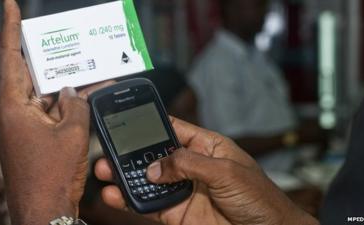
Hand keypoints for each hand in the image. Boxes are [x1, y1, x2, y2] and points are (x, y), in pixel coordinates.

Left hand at [0, 1, 113, 223]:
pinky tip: (86, 96)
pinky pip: (50, 112)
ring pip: (43, 93)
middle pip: (29, 73)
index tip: (11, 4)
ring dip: (64, 84)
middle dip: (48, 56)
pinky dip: (66, 104)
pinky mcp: (32, 137)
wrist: (44, 210)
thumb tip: (73, 92)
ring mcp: (22, 125)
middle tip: (62, 39)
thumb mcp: (73, 133)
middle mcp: (13, 112)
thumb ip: (77, 105)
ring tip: (86, 69)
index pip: (10, 56)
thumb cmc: (53, 174)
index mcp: (13, 106)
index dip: (11, 27)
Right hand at [95, 118, 318, 224]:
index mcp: (206, 146)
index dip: (152, 123)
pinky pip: (150, 205)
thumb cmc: (259, 197)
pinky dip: (131, 200)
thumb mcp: (226, 171)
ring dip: (126, 176)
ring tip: (104, 171)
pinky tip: (116, 195)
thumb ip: (188, 164)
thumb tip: (155, 166)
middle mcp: (191, 166)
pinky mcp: (177, 213)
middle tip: (108, 149)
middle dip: (131, 152)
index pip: (174, 129)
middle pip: (155, 154)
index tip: (127, 119)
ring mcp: (182, 189)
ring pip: (148, 180)